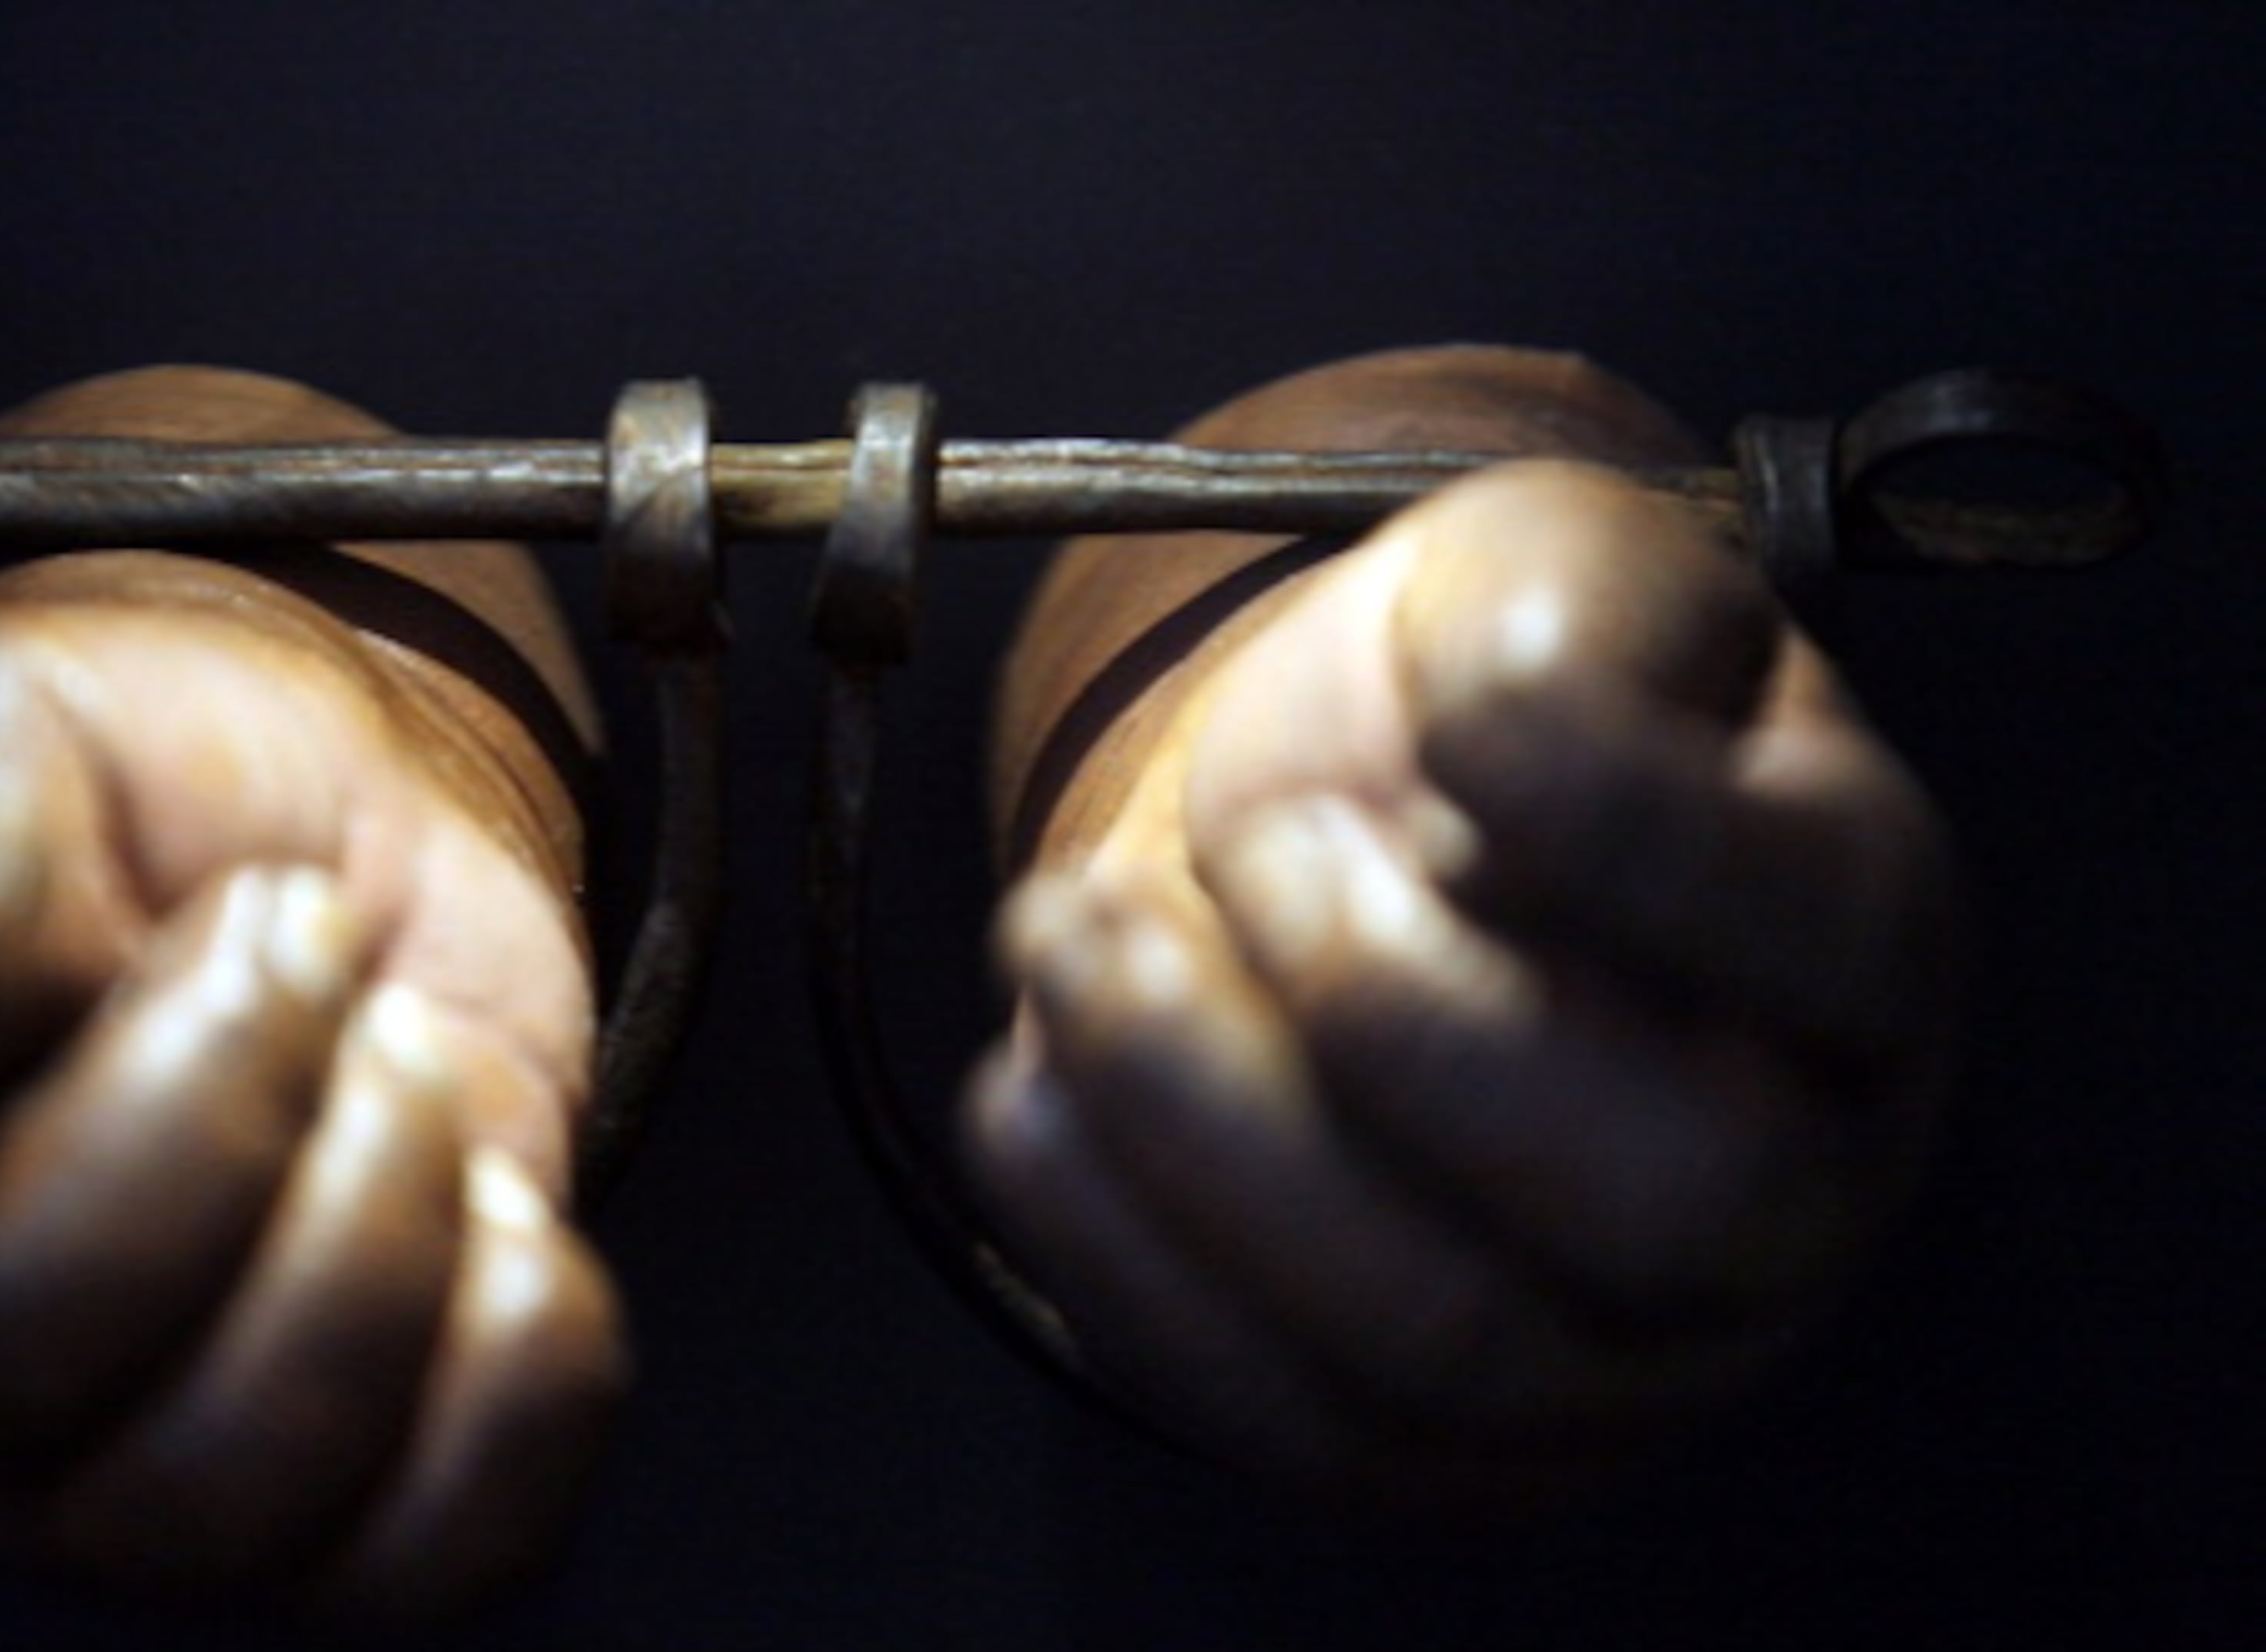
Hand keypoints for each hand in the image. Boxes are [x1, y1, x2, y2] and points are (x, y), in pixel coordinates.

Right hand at [0, 373, 625, 1616]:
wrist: (323, 852)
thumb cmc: (126, 790)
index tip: (91, 841)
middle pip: (13, 1342)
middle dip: (228, 1082)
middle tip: (303, 940)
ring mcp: (66, 1475)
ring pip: (219, 1482)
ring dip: (380, 1215)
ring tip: (400, 1063)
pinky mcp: (300, 1508)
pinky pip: (422, 1546)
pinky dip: (516, 1361)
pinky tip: (497, 1206)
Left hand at [971, 361, 1952, 1507]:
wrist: (1351, 845)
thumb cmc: (1473, 708)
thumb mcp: (1544, 571)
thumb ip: (1559, 618)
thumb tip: (1500, 745)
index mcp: (1860, 937)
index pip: (1808, 931)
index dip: (1602, 817)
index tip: (1448, 712)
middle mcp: (1794, 1188)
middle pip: (1654, 1201)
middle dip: (1379, 999)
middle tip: (1246, 838)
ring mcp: (1622, 1356)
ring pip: (1430, 1336)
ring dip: (1194, 1116)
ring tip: (1064, 931)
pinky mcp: (1428, 1444)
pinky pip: (1274, 1417)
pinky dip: (1113, 1247)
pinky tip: (1032, 1084)